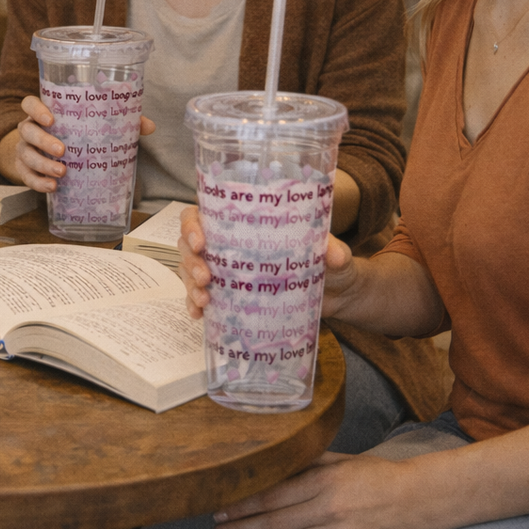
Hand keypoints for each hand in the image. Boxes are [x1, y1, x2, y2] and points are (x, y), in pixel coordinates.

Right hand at [11, 97, 154, 191]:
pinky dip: (38, 183)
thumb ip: (118, 122)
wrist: (47, 155)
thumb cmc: (73, 135)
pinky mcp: (24, 170)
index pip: (29, 104)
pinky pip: (26, 177)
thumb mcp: (90, 126)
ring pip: (26, 155)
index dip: (36, 109)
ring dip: (43, 164)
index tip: (50, 118)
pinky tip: (53, 188)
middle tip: (63, 151)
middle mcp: (29, 130)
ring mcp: (24, 150)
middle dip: (43, 141)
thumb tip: (148, 126)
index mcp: (44, 114)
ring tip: (62, 173)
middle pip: (27, 130)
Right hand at [180, 207, 355, 319]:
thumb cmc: (331, 264)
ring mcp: (227, 270)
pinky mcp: (231, 295)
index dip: (192, 224)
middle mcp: (229, 244)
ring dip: (189, 283)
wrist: (338, 295)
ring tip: (204, 300)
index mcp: (246, 224)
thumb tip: (335, 255)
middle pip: (189, 244)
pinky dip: (194, 304)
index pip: (204, 214)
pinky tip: (199, 314)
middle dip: (190, 260)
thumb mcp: (333, 254)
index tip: (200, 241)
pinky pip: (199, 295)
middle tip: (205, 278)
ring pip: (189, 269)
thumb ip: (334, 250)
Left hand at [214, 452, 416, 528]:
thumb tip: (274, 459)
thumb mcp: (339, 460)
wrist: (416, 499)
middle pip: (276, 522)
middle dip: (243, 526)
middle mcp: (328, 508)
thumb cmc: (374, 475)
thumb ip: (307, 462)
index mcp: (323, 481)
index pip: (273, 495)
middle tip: (218, 527)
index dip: (244, 504)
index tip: (221, 507)